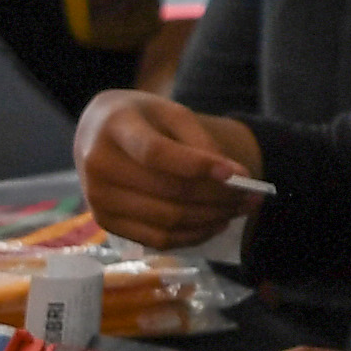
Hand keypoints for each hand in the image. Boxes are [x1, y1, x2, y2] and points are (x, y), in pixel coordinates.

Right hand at [75, 92, 260, 247]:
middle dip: (219, 196)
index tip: (240, 173)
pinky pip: (157, 239)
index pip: (157, 153)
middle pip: (169, 191)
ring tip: (240, 208)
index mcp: (114, 126)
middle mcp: (98, 165)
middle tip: (254, 194)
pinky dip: (193, 235)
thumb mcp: (169, 111)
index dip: (199, 166)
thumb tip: (234, 176)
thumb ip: (199, 139)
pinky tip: (216, 222)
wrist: (96, 132)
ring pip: (167, 220)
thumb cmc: (141, 118)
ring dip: (212, 218)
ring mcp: (98, 198)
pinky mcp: (105, 222)